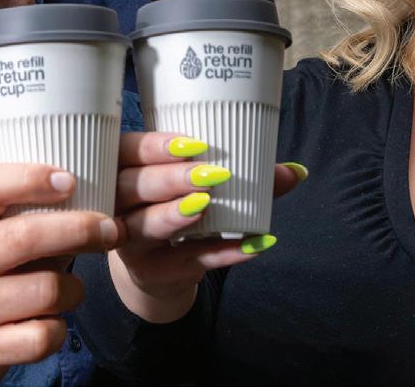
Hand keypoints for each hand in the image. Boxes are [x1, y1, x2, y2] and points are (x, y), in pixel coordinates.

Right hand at [0, 163, 120, 385]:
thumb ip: (26, 213)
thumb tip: (97, 195)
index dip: (30, 177)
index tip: (70, 179)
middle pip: (26, 237)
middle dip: (80, 231)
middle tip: (111, 230)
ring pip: (46, 291)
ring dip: (74, 289)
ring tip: (72, 289)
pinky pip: (42, 337)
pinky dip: (59, 330)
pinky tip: (51, 322)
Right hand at [107, 132, 304, 322]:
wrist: (157, 268)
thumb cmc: (177, 208)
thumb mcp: (197, 187)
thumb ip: (243, 178)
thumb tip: (295, 171)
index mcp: (124, 168)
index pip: (127, 150)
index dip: (153, 146)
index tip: (193, 143)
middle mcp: (119, 204)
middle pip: (132, 186)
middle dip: (170, 178)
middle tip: (209, 174)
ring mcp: (131, 241)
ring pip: (145, 226)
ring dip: (175, 215)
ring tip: (205, 206)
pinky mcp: (150, 272)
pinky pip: (186, 262)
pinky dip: (220, 254)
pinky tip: (252, 245)